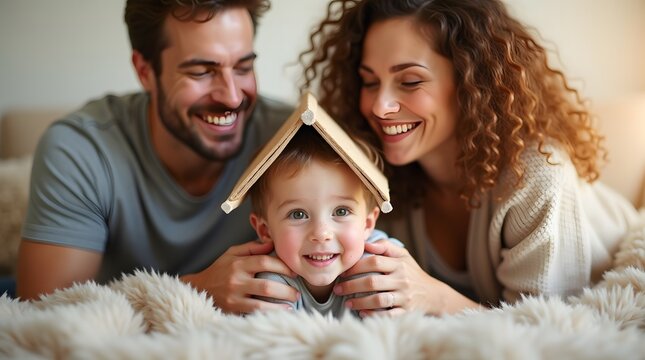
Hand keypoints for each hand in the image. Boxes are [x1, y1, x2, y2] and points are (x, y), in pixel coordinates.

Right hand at [181, 240, 298, 314]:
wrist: (198, 288)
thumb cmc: (219, 269)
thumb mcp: (232, 253)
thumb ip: (252, 248)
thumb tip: (272, 243)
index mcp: (238, 264)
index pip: (265, 262)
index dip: (282, 266)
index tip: (293, 271)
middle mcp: (236, 280)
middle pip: (267, 286)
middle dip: (286, 290)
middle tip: (297, 292)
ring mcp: (233, 297)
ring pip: (262, 303)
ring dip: (281, 304)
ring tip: (292, 303)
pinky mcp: (232, 310)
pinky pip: (254, 313)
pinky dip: (270, 313)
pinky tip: (280, 312)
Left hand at [334, 240, 479, 316]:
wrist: (434, 294)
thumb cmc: (412, 273)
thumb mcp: (403, 256)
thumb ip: (385, 247)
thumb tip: (366, 243)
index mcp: (399, 264)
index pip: (374, 262)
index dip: (356, 266)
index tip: (343, 271)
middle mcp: (402, 280)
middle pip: (372, 282)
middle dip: (351, 286)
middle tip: (338, 289)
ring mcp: (404, 297)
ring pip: (379, 300)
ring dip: (360, 302)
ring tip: (347, 303)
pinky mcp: (407, 312)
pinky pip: (388, 315)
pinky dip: (374, 315)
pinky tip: (362, 313)